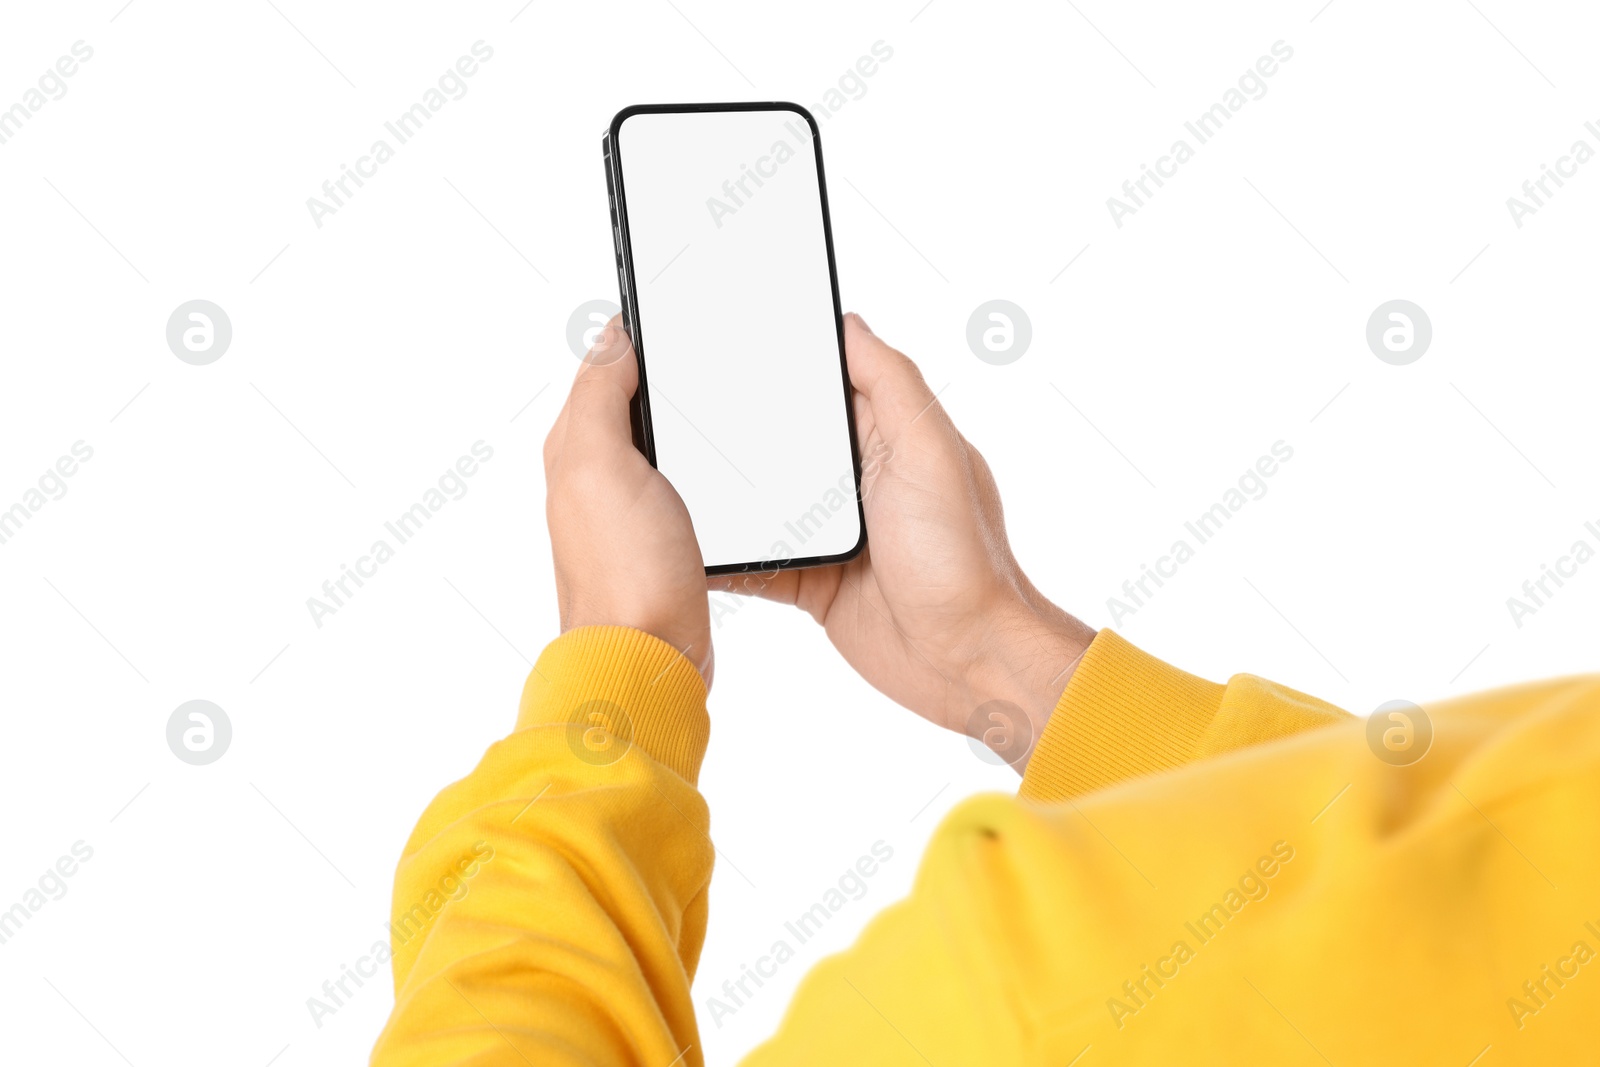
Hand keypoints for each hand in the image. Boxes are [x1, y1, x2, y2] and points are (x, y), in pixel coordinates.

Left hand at [545, 320, 712, 685]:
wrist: (649, 661)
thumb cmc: (627, 572)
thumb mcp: (602, 464)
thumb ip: (601, 396)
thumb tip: (611, 336)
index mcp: (575, 450)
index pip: (602, 368)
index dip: (634, 334)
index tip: (668, 304)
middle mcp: (594, 480)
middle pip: (627, 403)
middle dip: (656, 369)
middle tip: (693, 338)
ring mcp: (627, 515)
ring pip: (653, 444)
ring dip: (676, 416)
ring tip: (706, 389)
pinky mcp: (662, 544)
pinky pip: (675, 486)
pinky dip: (693, 464)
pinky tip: (717, 465)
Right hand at [713, 314, 1092, 769]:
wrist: (967, 662)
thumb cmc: (964, 559)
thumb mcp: (931, 453)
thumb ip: (892, 384)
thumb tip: (849, 322)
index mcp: (888, 435)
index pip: (826, 380)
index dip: (784, 358)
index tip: (725, 334)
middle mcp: (857, 477)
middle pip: (782, 437)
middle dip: (736, 424)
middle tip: (672, 401)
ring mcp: (832, 531)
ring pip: (760, 498)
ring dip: (723, 491)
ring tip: (665, 468)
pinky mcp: (813, 581)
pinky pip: (756, 559)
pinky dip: (724, 553)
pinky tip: (683, 542)